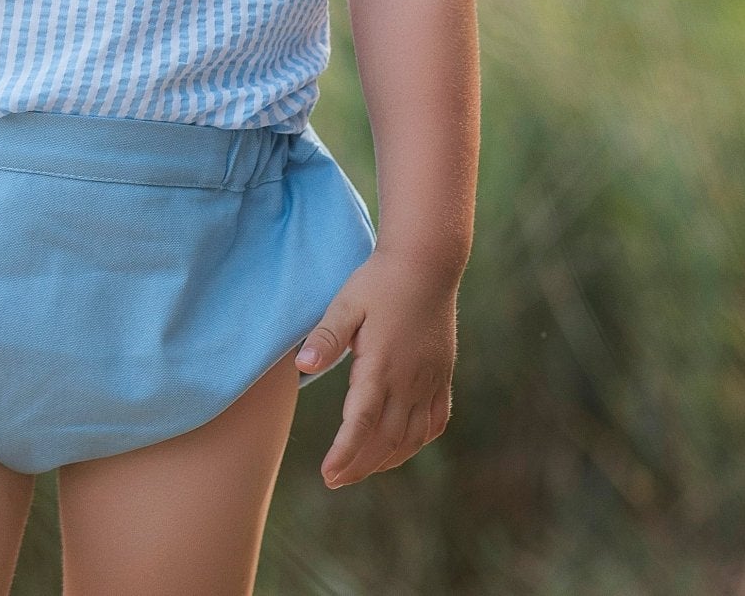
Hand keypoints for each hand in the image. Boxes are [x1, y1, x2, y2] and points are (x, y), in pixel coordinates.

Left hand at [294, 244, 459, 487]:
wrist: (427, 263)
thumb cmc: (380, 281)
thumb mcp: (346, 303)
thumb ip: (326, 337)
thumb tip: (302, 365)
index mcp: (381, 366)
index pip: (360, 424)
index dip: (344, 454)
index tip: (328, 475)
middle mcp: (409, 381)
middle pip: (385, 439)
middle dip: (359, 464)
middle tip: (335, 480)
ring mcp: (430, 380)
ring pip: (411, 437)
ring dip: (387, 459)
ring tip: (362, 469)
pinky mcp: (442, 375)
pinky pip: (435, 422)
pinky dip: (418, 442)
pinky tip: (403, 447)